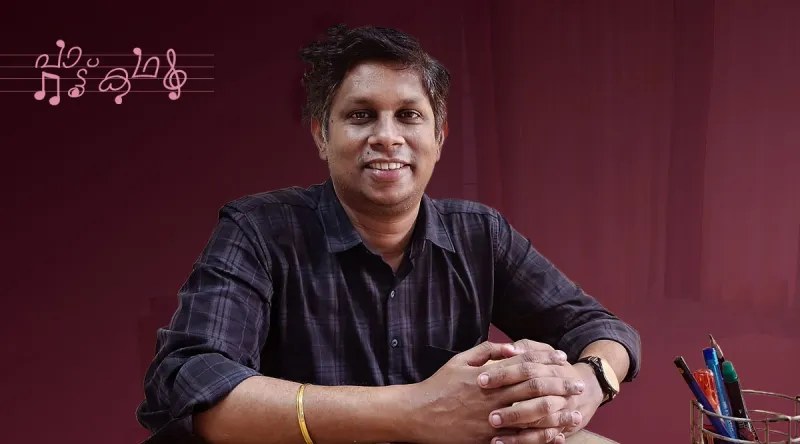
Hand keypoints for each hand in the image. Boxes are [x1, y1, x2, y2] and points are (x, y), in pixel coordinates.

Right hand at [407, 341, 567, 443]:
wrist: (418, 415)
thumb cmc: (439, 385)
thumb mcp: (459, 361)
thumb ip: (487, 351)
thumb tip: (512, 347)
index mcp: (487, 376)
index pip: (524, 364)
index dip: (546, 360)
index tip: (562, 360)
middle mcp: (492, 397)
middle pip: (533, 388)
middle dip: (559, 386)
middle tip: (578, 386)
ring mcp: (491, 420)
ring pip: (530, 415)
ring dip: (555, 413)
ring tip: (574, 413)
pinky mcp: (487, 439)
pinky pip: (519, 439)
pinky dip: (538, 437)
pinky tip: (554, 436)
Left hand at [478, 340, 605, 443]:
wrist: (587, 389)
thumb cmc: (553, 369)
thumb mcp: (544, 352)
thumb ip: (525, 348)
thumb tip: (508, 349)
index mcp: (552, 367)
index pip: (526, 368)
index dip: (503, 373)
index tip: (481, 380)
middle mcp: (559, 388)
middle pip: (535, 393)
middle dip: (511, 403)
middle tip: (488, 412)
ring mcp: (561, 409)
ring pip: (541, 418)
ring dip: (516, 425)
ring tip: (492, 429)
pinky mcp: (560, 428)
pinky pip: (542, 437)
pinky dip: (522, 441)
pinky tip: (501, 442)